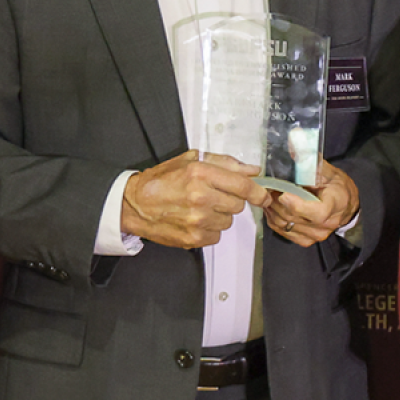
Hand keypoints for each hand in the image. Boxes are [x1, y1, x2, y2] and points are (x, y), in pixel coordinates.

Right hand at [120, 151, 266, 248]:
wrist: (134, 204)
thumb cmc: (162, 180)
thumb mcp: (191, 161)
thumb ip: (225, 164)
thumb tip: (253, 170)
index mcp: (201, 174)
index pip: (243, 186)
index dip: (258, 193)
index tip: (264, 196)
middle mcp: (200, 197)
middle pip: (238, 205)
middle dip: (230, 201)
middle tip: (213, 196)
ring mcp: (197, 220)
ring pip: (228, 222)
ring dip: (219, 216)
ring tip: (199, 208)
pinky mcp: (193, 238)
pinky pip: (216, 236)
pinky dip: (209, 230)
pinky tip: (194, 221)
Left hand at [264, 163, 359, 247]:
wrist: (347, 206)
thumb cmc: (338, 186)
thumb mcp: (329, 171)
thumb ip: (310, 161)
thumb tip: (293, 143)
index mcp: (336, 205)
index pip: (316, 212)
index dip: (297, 205)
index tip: (283, 193)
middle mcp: (326, 224)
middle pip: (294, 217)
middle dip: (276, 201)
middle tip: (267, 187)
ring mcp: (316, 235)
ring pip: (285, 224)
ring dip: (272, 209)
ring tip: (267, 194)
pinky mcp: (306, 240)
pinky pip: (283, 231)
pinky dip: (273, 219)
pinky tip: (271, 207)